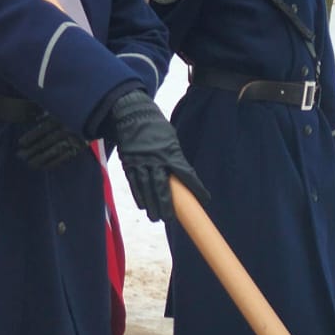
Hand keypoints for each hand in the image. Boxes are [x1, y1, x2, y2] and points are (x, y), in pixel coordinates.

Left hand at [17, 111, 89, 170]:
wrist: (102, 116)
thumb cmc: (78, 108)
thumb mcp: (63, 106)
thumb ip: (49, 112)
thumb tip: (36, 119)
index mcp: (60, 118)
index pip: (42, 129)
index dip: (30, 137)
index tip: (20, 143)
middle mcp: (65, 130)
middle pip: (46, 142)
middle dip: (32, 150)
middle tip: (20, 156)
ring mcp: (73, 140)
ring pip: (54, 152)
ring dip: (40, 159)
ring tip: (29, 164)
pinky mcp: (79, 148)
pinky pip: (64, 157)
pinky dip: (53, 163)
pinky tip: (44, 166)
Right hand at [106, 88, 207, 224]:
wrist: (133, 115)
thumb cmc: (156, 128)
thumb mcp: (171, 139)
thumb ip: (175, 157)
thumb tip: (181, 177)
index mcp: (170, 152)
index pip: (186, 174)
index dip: (196, 188)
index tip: (205, 200)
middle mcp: (156, 159)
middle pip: (162, 187)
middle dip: (166, 205)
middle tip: (169, 219)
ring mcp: (140, 162)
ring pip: (146, 188)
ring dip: (151, 204)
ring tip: (155, 217)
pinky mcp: (129, 163)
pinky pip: (134, 182)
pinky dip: (138, 195)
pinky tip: (143, 205)